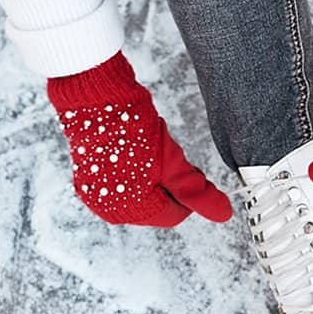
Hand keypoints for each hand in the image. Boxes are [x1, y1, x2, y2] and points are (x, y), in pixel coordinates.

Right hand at [47, 52, 231, 226]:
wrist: (95, 98)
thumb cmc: (132, 128)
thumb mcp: (173, 163)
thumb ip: (197, 192)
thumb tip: (224, 214)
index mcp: (132, 210)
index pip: (175, 215)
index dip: (188, 194)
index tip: (191, 172)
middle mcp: (111, 209)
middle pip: (158, 207)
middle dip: (170, 186)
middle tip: (172, 159)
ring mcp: (97, 195)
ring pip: (142, 196)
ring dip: (154, 179)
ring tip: (151, 153)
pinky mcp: (89, 180)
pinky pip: (123, 185)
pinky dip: (135, 173)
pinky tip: (136, 154)